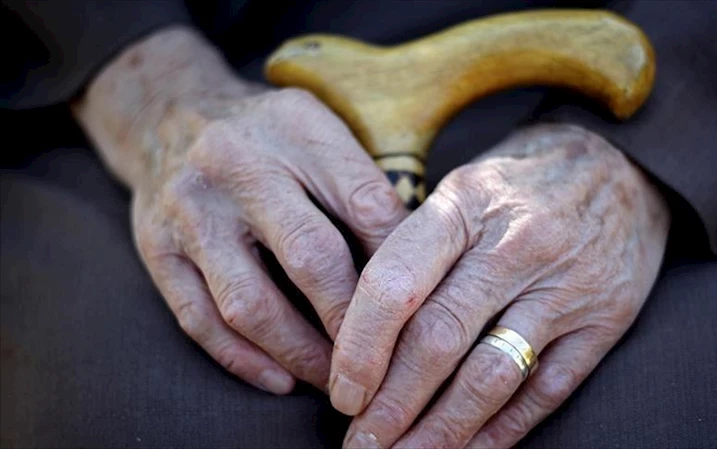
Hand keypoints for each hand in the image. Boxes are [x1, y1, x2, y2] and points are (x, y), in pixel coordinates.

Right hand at [73, 27, 406, 392]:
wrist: (166, 116)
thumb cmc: (267, 135)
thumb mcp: (320, 131)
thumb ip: (362, 187)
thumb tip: (413, 267)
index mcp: (295, 127)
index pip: (365, 205)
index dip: (397, 266)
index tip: (418, 310)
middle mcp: (237, 165)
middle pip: (310, 256)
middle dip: (350, 320)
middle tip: (382, 361)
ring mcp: (191, 211)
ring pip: (249, 304)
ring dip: (299, 353)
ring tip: (335, 379)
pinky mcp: (156, 250)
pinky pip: (199, 320)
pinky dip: (244, 360)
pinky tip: (281, 379)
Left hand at [330, 124, 669, 447]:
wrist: (622, 164)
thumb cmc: (522, 179)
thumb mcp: (463, 185)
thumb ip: (417, 247)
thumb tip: (360, 327)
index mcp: (465, 204)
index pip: (396, 283)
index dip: (360, 347)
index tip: (342, 391)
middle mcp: (515, 246)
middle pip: (438, 340)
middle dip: (391, 404)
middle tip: (360, 442)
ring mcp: (565, 288)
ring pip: (490, 377)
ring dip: (440, 430)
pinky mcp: (604, 322)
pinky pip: (545, 390)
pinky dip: (501, 431)